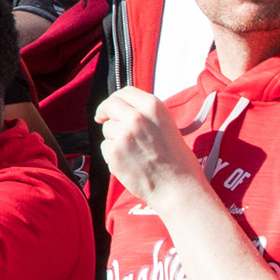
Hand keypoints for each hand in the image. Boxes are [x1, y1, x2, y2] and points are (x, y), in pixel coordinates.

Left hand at [94, 88, 201, 205]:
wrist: (177, 187)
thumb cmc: (177, 161)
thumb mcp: (166, 125)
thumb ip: (145, 115)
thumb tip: (124, 110)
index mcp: (153, 106)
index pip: (126, 92)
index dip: (116, 99)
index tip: (111, 106)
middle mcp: (137, 116)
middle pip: (109, 105)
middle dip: (104, 112)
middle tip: (101, 118)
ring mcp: (123, 133)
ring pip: (107, 129)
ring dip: (113, 138)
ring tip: (134, 153)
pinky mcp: (114, 152)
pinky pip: (105, 147)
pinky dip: (112, 155)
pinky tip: (129, 164)